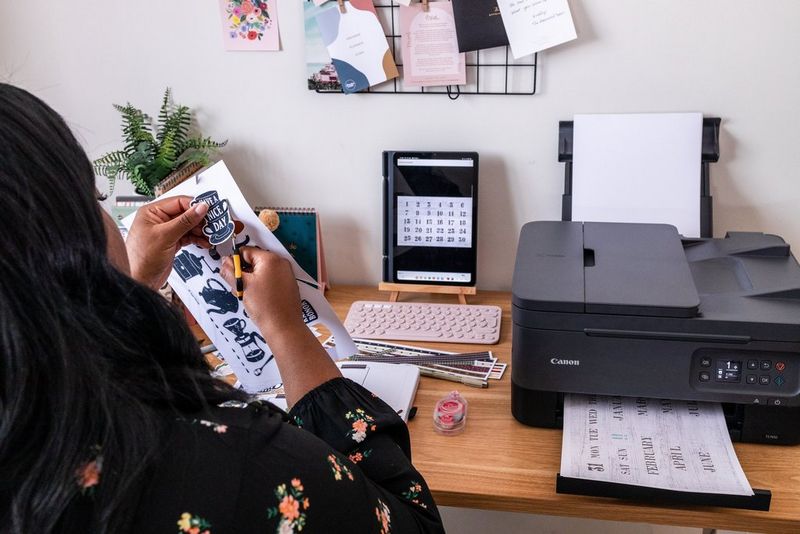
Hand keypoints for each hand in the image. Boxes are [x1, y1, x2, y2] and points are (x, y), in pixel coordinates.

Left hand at [126, 196, 208, 288]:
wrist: (140, 280)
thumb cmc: (141, 259)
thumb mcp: (165, 236)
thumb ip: (185, 221)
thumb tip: (200, 208)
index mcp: (151, 212)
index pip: (178, 202)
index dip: (194, 206)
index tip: (208, 210)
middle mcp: (159, 220)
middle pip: (185, 214)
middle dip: (199, 220)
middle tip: (211, 224)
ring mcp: (166, 232)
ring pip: (188, 226)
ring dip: (200, 230)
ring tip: (209, 235)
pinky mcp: (172, 242)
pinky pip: (188, 236)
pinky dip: (197, 239)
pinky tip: (204, 242)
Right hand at [221, 247, 340, 405]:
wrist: (284, 327)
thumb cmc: (263, 305)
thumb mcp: (242, 286)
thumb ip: (231, 271)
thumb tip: (224, 261)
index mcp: (270, 259)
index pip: (247, 251)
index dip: (235, 261)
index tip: (229, 274)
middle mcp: (281, 262)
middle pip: (255, 260)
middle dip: (243, 271)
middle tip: (237, 287)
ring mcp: (287, 274)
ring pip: (262, 271)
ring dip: (251, 279)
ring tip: (246, 295)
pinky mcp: (289, 285)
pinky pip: (271, 279)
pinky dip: (262, 285)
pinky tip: (257, 298)